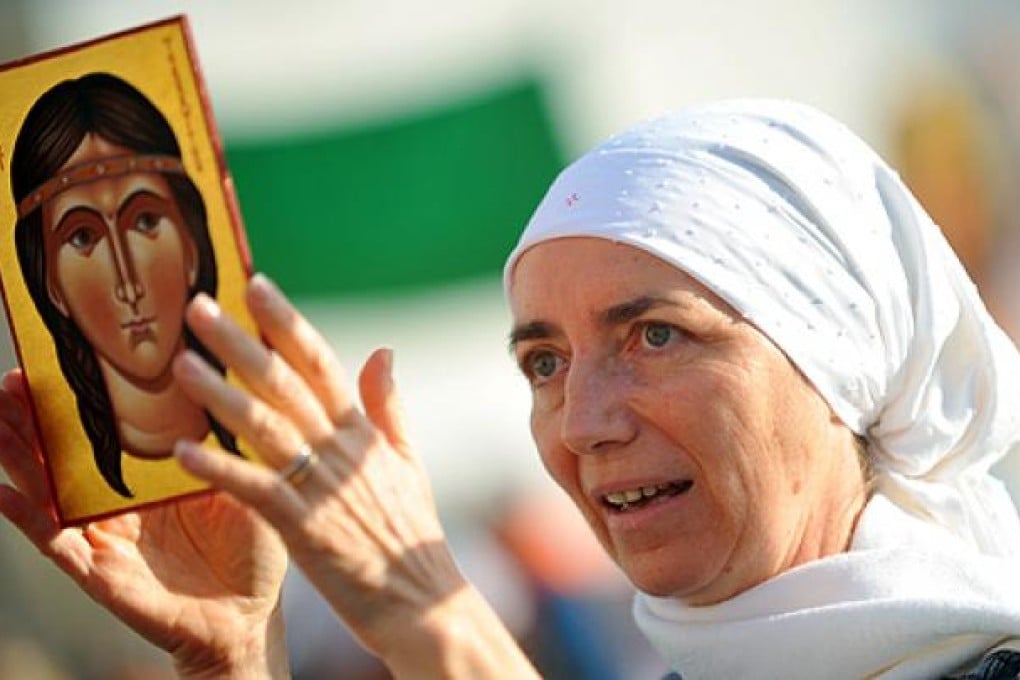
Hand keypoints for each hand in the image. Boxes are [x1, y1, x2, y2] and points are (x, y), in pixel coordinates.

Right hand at [0, 370, 288, 678]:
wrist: (252, 614)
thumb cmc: (252, 546)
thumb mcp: (244, 481)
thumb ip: (229, 444)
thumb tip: (236, 381)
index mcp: (155, 476)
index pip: (108, 430)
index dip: (84, 399)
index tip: (63, 357)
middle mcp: (123, 501)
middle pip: (66, 454)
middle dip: (35, 418)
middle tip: (12, 378)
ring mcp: (107, 534)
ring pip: (50, 491)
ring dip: (20, 456)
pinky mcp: (102, 572)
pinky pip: (58, 543)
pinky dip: (29, 518)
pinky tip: (2, 493)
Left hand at [171, 274, 536, 677]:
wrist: (421, 599)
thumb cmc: (410, 534)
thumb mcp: (408, 461)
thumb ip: (389, 406)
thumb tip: (383, 350)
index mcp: (363, 432)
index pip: (321, 363)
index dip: (286, 323)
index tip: (256, 286)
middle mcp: (341, 450)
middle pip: (285, 384)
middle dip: (240, 342)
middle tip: (198, 307)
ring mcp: (323, 487)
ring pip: (266, 428)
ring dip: (220, 395)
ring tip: (179, 366)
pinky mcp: (303, 528)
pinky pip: (255, 490)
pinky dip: (219, 469)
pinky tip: (182, 451)